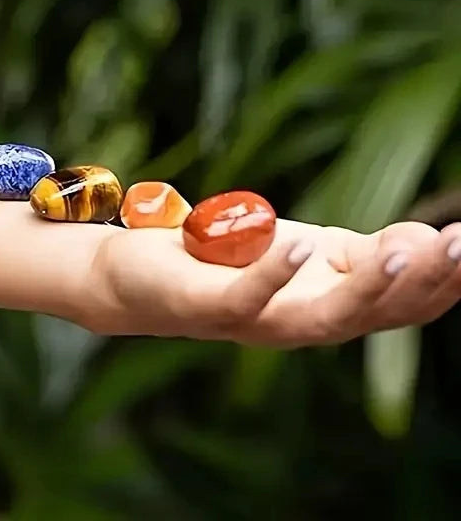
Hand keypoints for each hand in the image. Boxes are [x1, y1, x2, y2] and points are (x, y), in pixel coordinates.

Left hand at [87, 219, 460, 345]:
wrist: (137, 274)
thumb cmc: (227, 260)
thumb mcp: (303, 249)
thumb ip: (359, 252)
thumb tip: (422, 243)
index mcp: (328, 304)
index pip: (400, 304)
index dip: (443, 279)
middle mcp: (298, 323)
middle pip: (373, 316)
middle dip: (422, 284)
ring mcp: (253, 320)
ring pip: (320, 318)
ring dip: (365, 288)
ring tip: (405, 250)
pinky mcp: (206, 304)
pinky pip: (246, 296)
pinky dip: (274, 273)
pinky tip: (302, 243)